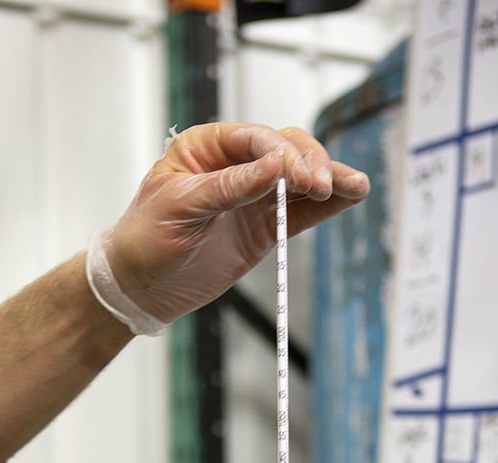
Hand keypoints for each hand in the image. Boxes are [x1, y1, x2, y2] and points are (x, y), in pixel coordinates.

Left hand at [104, 122, 369, 325]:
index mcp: (207, 147)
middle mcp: (235, 165)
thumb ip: (228, 187)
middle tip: (319, 187)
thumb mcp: (180, 207)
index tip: (296, 175)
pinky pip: (301, 212)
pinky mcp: (264, 227)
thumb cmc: (146, 239)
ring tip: (356, 187)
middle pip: (286, 150)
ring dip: (328, 180)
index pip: (255, 139)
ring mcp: (253, 196)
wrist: (140, 287)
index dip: (281, 154)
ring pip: (299, 178)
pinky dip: (326, 207)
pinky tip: (350, 197)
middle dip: (308, 165)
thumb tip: (273, 166)